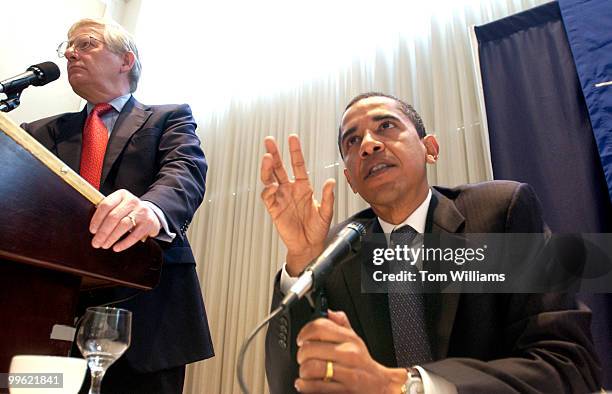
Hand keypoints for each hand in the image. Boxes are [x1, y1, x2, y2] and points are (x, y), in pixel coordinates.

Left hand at [89, 189, 160, 251]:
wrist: (151, 215)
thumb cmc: (128, 212)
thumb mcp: (118, 206)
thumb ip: (106, 212)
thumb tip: (93, 229)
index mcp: (121, 195)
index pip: (106, 205)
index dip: (97, 219)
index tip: (92, 231)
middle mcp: (132, 201)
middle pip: (114, 217)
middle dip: (103, 232)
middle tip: (96, 243)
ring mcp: (142, 212)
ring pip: (123, 226)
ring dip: (111, 238)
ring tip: (104, 245)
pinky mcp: (148, 223)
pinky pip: (134, 235)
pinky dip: (124, 243)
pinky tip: (116, 248)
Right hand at [260, 135, 334, 275]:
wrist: (308, 245)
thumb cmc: (317, 229)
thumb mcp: (326, 212)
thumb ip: (327, 197)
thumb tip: (330, 181)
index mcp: (303, 186)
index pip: (298, 164)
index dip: (295, 151)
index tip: (292, 138)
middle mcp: (290, 189)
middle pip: (279, 167)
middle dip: (274, 153)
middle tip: (269, 140)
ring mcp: (281, 198)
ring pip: (270, 178)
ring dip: (267, 168)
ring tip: (266, 158)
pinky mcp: (274, 209)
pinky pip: (268, 196)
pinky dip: (268, 190)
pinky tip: (272, 186)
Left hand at [295, 310, 405, 393]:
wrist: (379, 386)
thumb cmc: (362, 363)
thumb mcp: (356, 339)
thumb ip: (341, 324)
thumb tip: (328, 312)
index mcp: (349, 339)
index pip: (320, 327)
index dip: (304, 332)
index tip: (301, 339)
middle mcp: (348, 355)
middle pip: (310, 348)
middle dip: (301, 355)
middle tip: (303, 358)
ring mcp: (346, 374)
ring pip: (311, 367)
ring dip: (303, 371)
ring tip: (306, 371)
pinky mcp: (342, 391)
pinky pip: (315, 387)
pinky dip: (304, 385)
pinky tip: (305, 383)